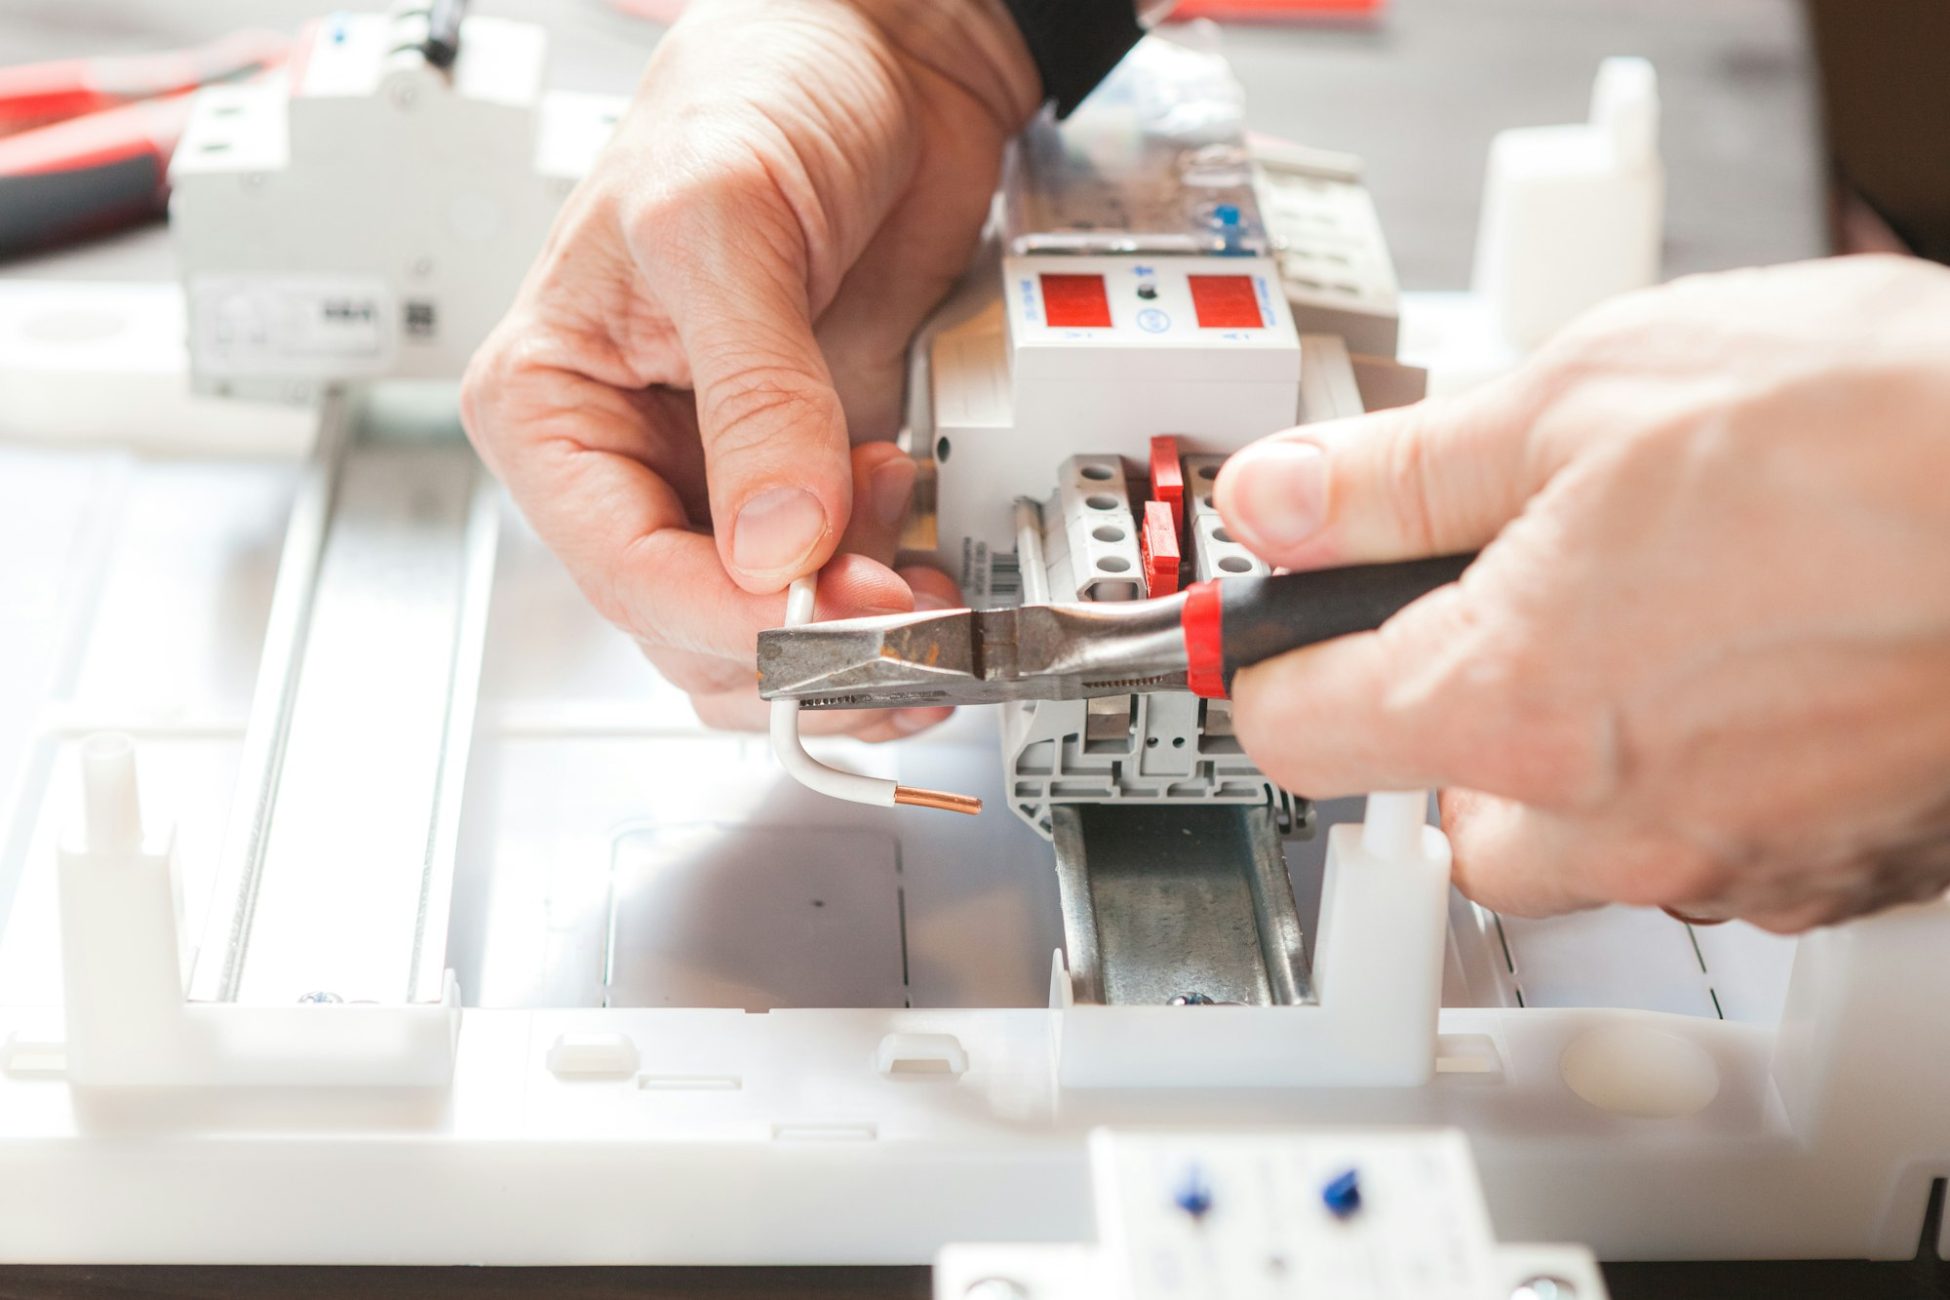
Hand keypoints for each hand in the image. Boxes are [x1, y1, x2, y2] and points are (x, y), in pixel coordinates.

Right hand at [460, 0, 1038, 738]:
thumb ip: (752, 392)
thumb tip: (776, 540)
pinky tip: (931, 568)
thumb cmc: (762, 93)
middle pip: (693, 628)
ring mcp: (728, 484)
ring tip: (922, 586)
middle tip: (900, 608)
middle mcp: (632, 460)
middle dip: (798, 642)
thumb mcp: (724, 222)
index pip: (621, 569)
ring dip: (849, 647)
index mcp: (554, 403)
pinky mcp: (814, 484)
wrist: (885, 61)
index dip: (728, 615)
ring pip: (764, 642)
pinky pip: (838, 600)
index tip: (823, 615)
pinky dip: (890, 611)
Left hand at [1215, 255, 1949, 930]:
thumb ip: (1399, 472)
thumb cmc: (1882, 435)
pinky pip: (1713, 845)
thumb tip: (1283, 498)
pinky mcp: (1838, 872)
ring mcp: (1735, 861)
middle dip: (1453, 708)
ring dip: (1587, 747)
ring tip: (1671, 607)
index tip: (1282, 619)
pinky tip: (1768, 656)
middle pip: (1437, 810)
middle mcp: (1612, 819)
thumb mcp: (1584, 393)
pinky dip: (1710, 769)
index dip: (1275, 657)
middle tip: (1523, 588)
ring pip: (1580, 841)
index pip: (1295, 730)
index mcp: (1510, 702)